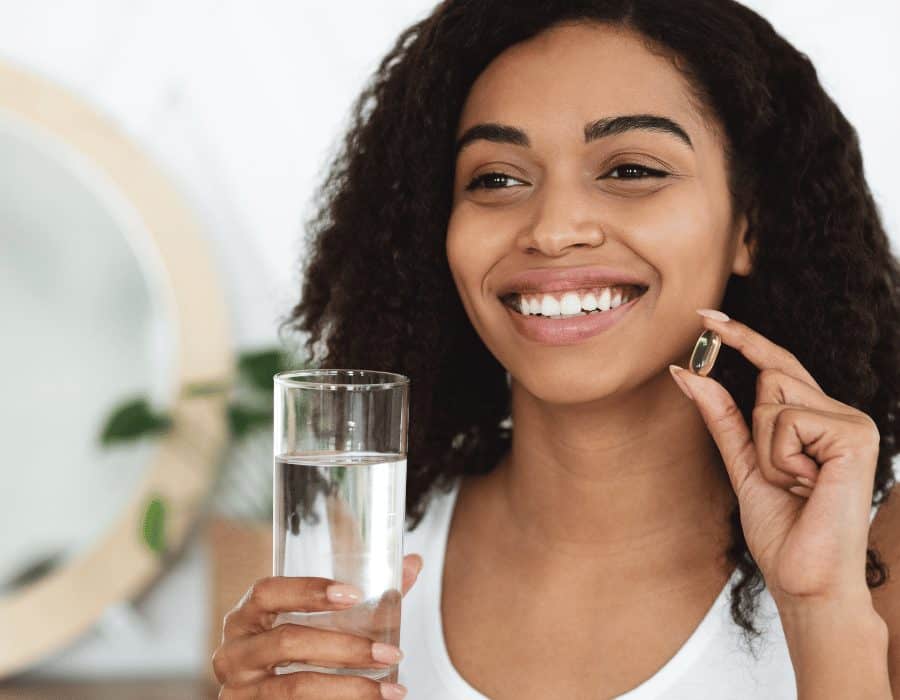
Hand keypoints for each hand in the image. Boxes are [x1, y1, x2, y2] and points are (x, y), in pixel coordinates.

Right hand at [212, 553, 422, 698]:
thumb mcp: (324, 624)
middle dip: (346, 648)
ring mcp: (239, 691)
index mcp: (247, 616)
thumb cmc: (300, 654)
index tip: (353, 594)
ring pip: (295, 687)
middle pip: (287, 643)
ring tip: (391, 688)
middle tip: (391, 652)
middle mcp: (234, 651)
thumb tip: (414, 562)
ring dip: (349, 688)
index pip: (267, 591)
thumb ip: (366, 598)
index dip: (307, 590)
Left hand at [669, 310, 879, 605]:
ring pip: (771, 398)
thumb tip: (687, 371)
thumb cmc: (781, 527)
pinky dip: (779, 457)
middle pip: (769, 377)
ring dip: (766, 449)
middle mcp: (840, 412)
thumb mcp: (742, 462)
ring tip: (795, 485)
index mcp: (818, 418)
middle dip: (756, 427)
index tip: (703, 316)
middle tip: (784, 477)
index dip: (741, 338)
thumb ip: (721, 416)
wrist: (806, 577)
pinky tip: (806, 485)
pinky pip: (784, 421)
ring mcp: (852, 421)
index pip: (775, 366)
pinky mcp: (854, 434)